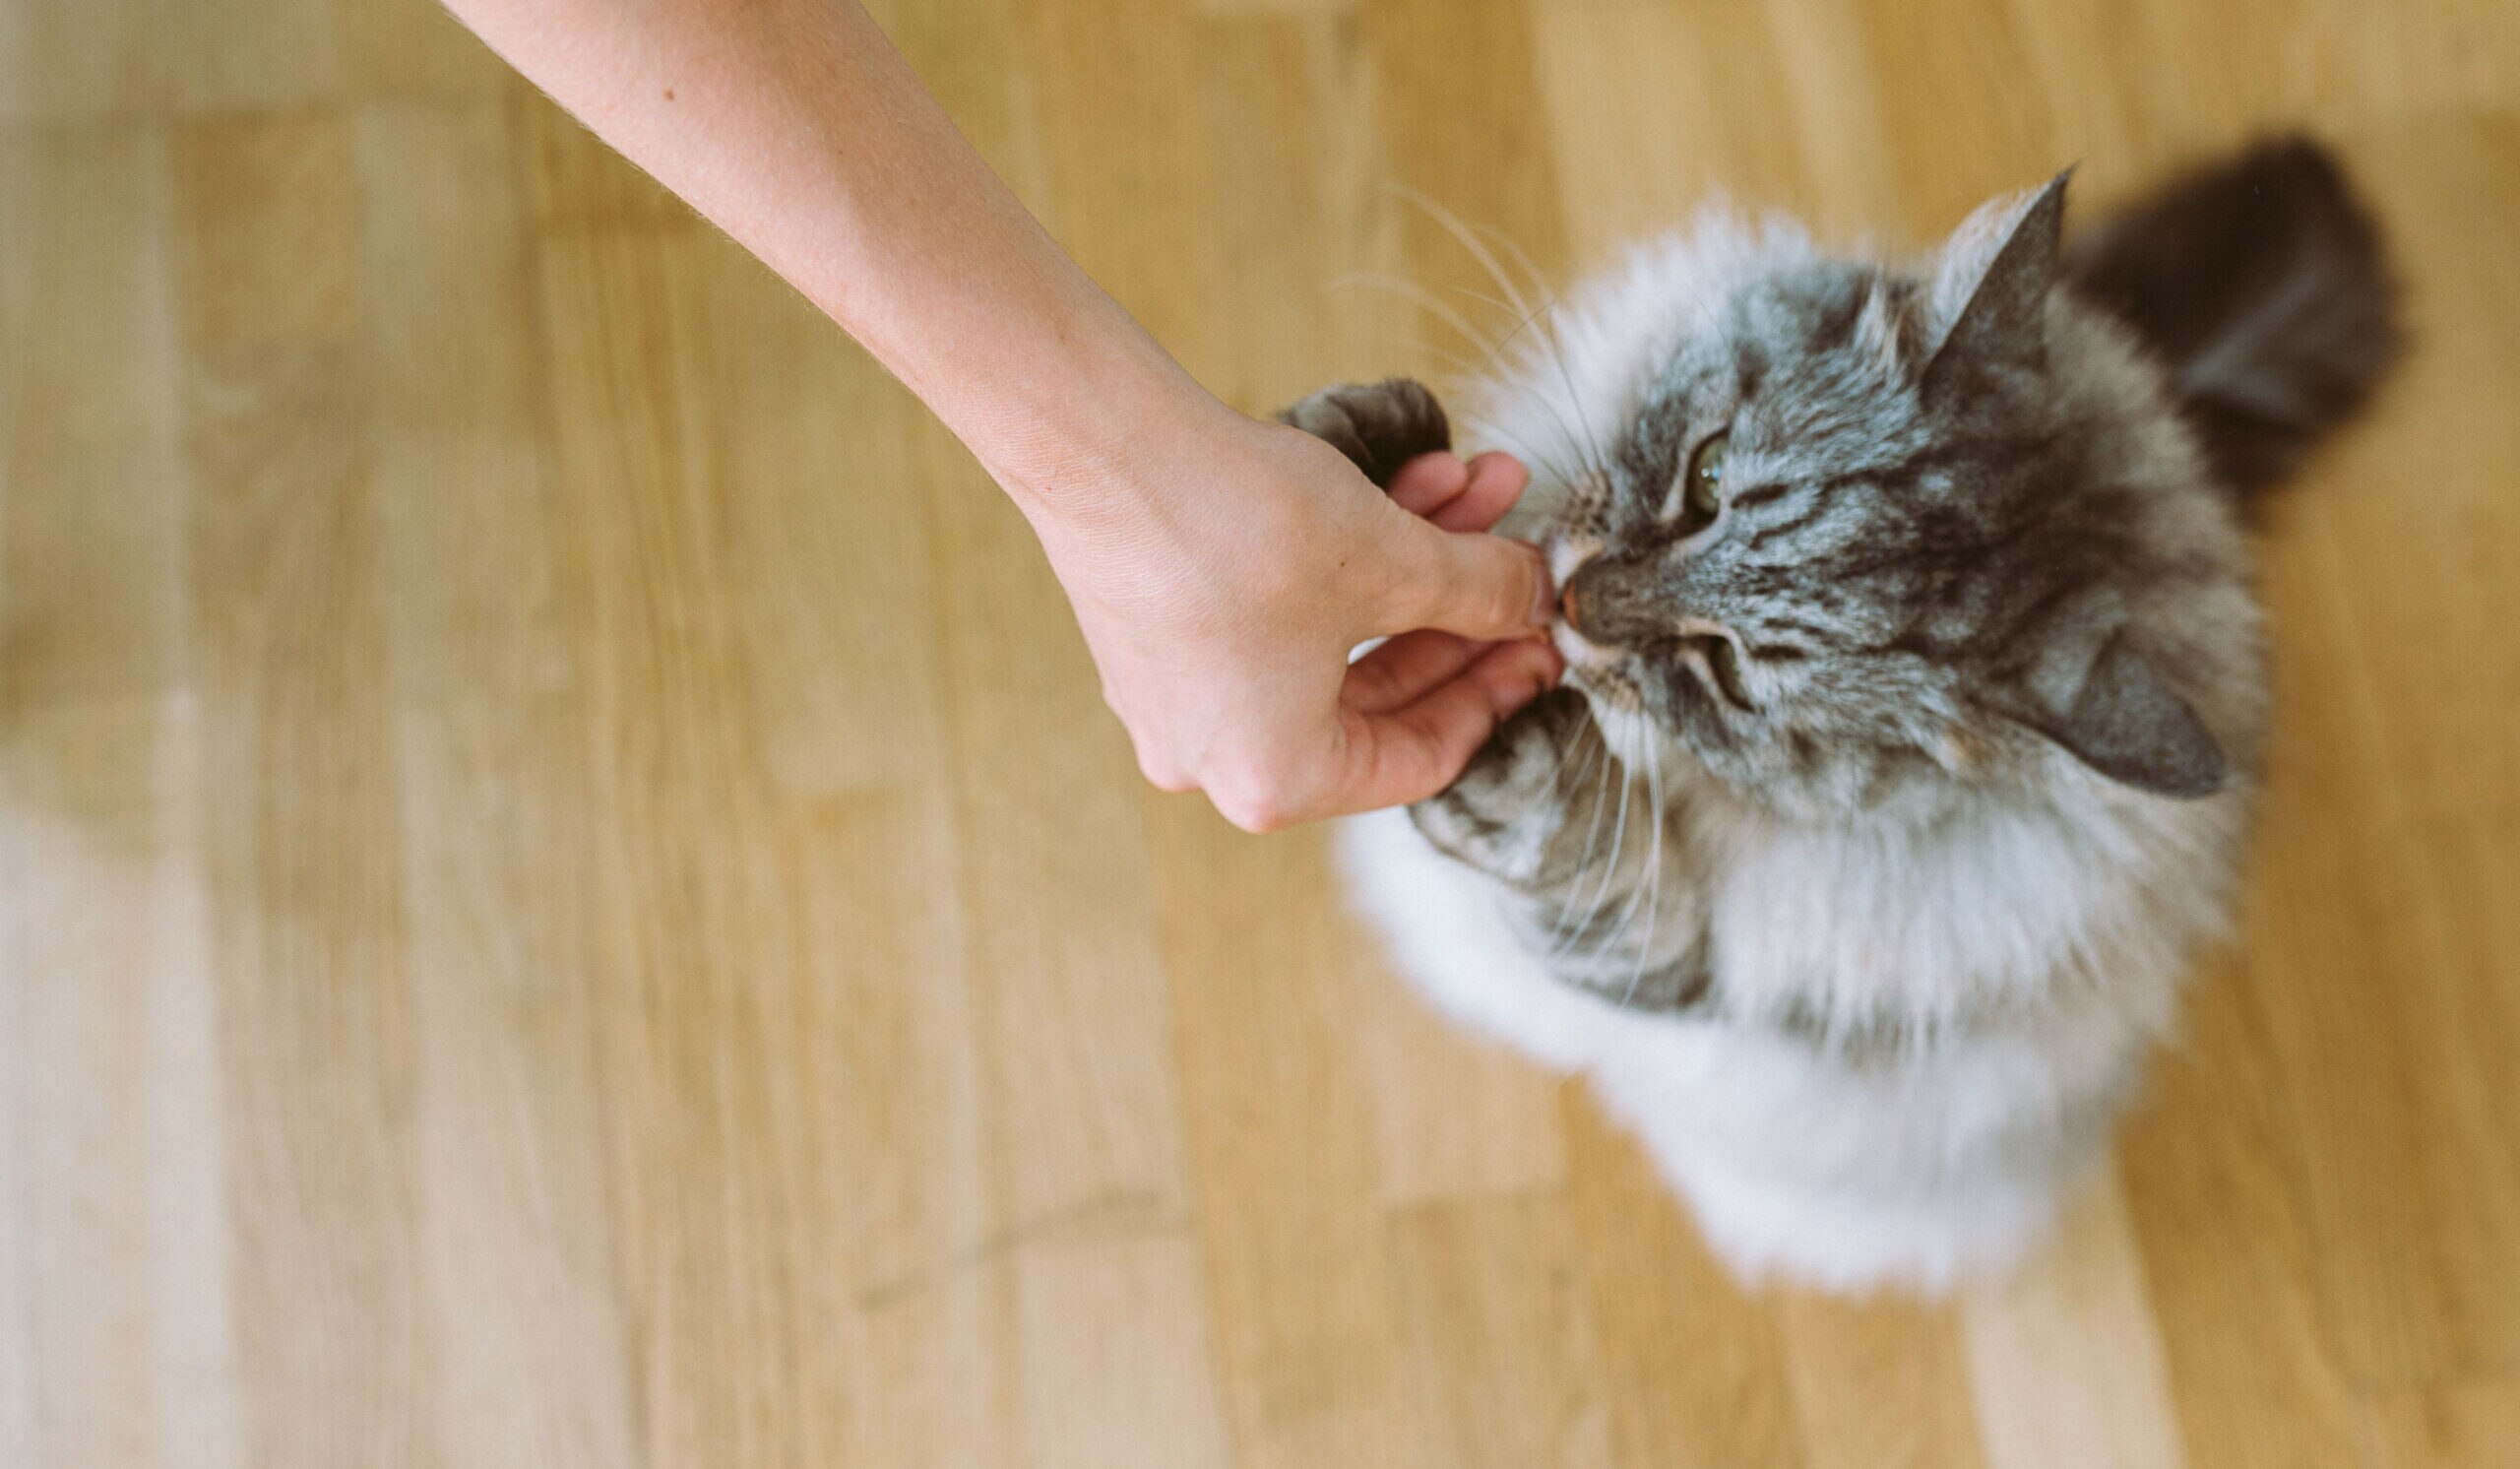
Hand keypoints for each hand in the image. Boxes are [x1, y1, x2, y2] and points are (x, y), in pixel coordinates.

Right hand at [1024, 402, 1561, 831]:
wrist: (1105, 443)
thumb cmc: (1240, 524)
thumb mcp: (1398, 562)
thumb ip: (1486, 594)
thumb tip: (1538, 602)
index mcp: (1274, 780)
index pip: (1418, 761)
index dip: (1495, 693)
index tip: (1541, 642)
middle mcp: (1215, 756)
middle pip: (1378, 694)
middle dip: (1455, 610)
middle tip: (1517, 567)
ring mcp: (1178, 696)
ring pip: (1332, 636)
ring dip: (1409, 563)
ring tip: (1471, 486)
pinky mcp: (1156, 631)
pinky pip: (1276, 611)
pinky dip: (1341, 556)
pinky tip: (1401, 485)